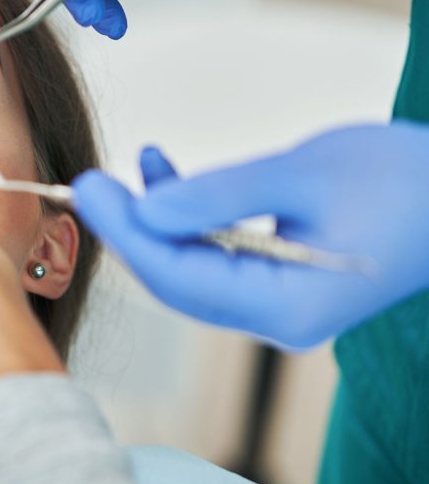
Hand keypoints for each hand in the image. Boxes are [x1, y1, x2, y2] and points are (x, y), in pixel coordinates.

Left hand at [71, 123, 428, 347]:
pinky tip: (164, 171)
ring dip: (158, 217)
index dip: (125, 231)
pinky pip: (217, 254)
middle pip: (176, 280)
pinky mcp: (281, 283)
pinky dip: (189, 216)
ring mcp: (279, 305)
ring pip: (191, 266)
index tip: (86, 188)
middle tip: (89, 180)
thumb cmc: (406, 180)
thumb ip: (218, 194)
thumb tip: (144, 209)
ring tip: (133, 165)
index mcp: (288, 305)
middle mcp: (277, 318)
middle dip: (130, 229)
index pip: (178, 276)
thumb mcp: (302, 174)